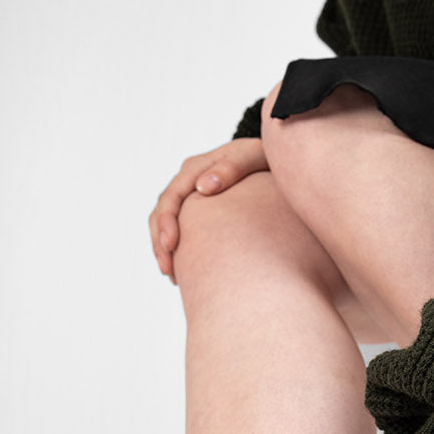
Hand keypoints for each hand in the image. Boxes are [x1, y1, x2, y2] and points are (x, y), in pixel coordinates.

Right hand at [149, 137, 268, 282]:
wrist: (272, 161)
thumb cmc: (265, 157)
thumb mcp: (252, 156)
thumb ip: (231, 168)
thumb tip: (203, 186)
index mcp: (195, 168)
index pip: (171, 197)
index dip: (166, 222)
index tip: (170, 245)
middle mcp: (188, 181)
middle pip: (162, 213)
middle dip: (161, 243)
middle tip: (168, 271)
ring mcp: (191, 195)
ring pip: (166, 224)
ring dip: (165, 250)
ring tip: (173, 277)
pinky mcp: (199, 210)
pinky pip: (181, 230)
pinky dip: (179, 250)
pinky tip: (185, 271)